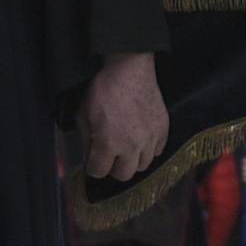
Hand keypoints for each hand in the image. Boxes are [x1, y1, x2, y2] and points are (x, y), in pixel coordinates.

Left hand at [79, 51, 168, 182]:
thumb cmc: (103, 89)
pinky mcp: (163, 129)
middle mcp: (131, 147)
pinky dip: (149, 149)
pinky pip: (157, 150)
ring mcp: (150, 139)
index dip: (93, 167)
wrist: (129, 69)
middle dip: (113, 169)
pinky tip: (141, 139)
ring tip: (127, 148)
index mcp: (108, 144)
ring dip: (132, 160)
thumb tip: (90, 155)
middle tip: (110, 156)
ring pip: (143, 166)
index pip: (99, 172)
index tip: (94, 160)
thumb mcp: (83, 114)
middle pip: (123, 175)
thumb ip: (86, 140)